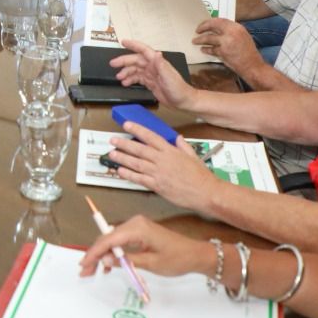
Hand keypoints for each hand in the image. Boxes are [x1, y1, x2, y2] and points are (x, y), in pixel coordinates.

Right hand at [77, 214, 212, 278]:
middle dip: (95, 255)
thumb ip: (126, 261)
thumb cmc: (178, 258)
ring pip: (111, 240)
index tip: (84, 264)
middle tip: (86, 271)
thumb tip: (105, 261)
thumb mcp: (151, 263)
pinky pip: (120, 241)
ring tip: (94, 271)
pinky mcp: (139, 232)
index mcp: (138, 228)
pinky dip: (112, 252)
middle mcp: (135, 223)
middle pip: (107, 238)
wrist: (195, 255)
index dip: (94, 252)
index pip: (108, 239)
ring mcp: (137, 226)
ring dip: (102, 255)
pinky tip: (108, 264)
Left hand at [105, 124, 221, 213]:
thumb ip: (183, 146)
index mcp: (171, 151)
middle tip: (113, 140)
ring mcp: (159, 173)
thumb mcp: (193, 156)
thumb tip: (177, 137)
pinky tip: (120, 171)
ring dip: (123, 158)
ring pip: (136, 163)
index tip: (127, 124)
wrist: (206, 193)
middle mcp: (162, 160)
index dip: (137, 129)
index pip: (151, 137)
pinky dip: (129, 175)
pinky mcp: (157, 186)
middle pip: (140, 150)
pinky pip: (139, 179)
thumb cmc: (201, 175)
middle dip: (124, 144)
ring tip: (112, 154)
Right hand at [110, 39, 194, 107]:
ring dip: (126, 72)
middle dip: (124, 61)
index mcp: (157, 62)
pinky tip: (125, 83)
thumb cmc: (178, 89)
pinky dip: (130, 79)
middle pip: (136, 60)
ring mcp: (151, 74)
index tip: (123, 42)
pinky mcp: (150, 83)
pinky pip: (137, 78)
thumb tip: (156, 53)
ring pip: (135, 70)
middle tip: (113, 64)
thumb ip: (162, 66)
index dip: (133, 45)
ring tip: (119, 78)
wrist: (183, 102)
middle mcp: (153, 66)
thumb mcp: (169, 77)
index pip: (144, 50)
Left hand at [192, 17, 266, 75]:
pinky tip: (203, 50)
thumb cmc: (249, 53)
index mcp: (238, 28)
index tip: (205, 23)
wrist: (253, 66)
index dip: (210, 21)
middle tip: (197, 30)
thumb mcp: (243, 37)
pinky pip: (211, 49)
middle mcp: (232, 33)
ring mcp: (226, 42)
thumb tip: (219, 29)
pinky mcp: (223, 52)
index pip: (220, 20)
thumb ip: (232, 31)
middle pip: (212, 25)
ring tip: (195, 41)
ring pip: (208, 38)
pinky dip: (206, 50)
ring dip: (200, 40)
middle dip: (203, 27)